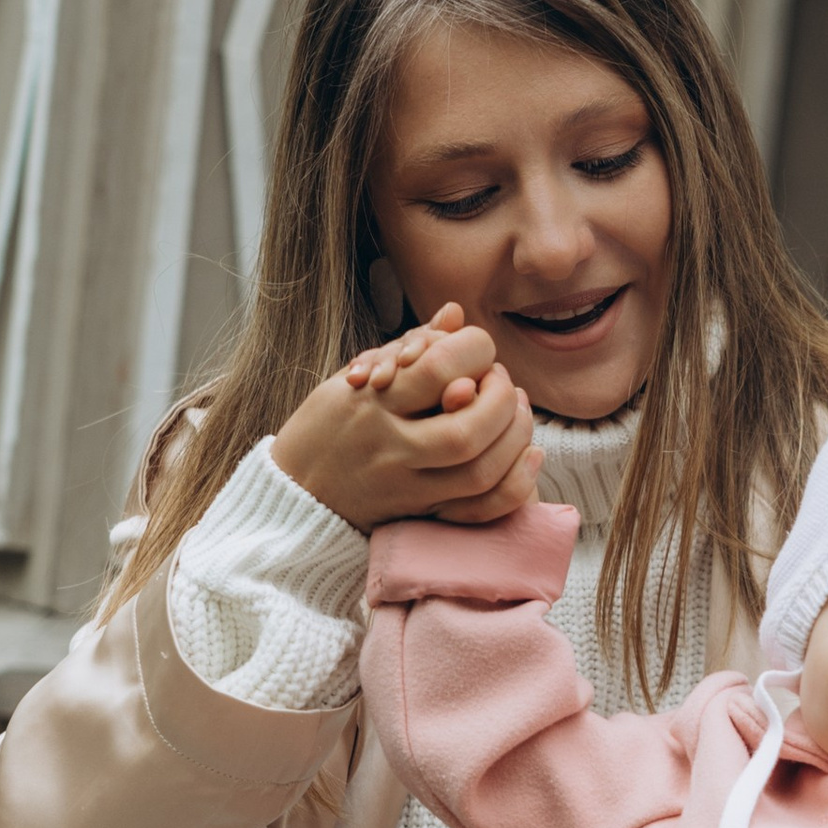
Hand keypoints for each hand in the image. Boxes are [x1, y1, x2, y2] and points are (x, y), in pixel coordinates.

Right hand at [273, 303, 542, 531]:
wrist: (296, 492)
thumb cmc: (330, 423)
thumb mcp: (355, 375)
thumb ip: (410, 347)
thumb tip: (456, 313)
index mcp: (370, 403)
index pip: (438, 369)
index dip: (473, 351)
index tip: (478, 349)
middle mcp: (389, 448)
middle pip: (468, 428)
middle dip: (502, 398)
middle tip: (502, 382)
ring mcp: (407, 487)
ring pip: (480, 471)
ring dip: (515, 436)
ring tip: (516, 410)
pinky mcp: (421, 515)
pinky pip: (480, 510)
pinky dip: (515, 483)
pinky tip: (530, 454)